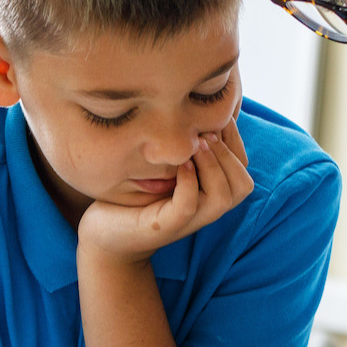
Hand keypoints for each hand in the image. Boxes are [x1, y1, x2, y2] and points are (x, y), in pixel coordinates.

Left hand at [77, 121, 254, 261]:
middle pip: (242, 185)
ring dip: (213, 166)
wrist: (104, 234)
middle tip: (204, 134)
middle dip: (228, 154)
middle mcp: (204, 210)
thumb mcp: (164, 168)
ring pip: (223, 197)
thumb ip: (185, 150)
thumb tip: (200, 112)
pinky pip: (187, 206)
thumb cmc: (133, 196)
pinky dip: (188, 183)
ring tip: (195, 146)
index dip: (235, 141)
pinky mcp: (163, 226)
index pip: (242, 168)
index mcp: (208, 194)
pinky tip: (179, 165)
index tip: (217, 118)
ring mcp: (186, 221)